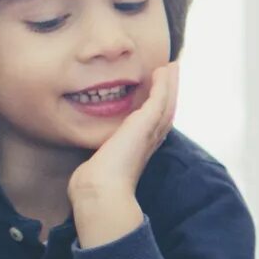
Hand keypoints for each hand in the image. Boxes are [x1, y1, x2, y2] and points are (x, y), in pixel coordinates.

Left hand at [68, 61, 178, 242]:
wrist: (100, 190)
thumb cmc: (94, 185)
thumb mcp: (98, 167)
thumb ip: (97, 161)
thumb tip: (87, 168)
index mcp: (139, 150)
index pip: (153, 125)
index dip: (157, 109)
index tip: (158, 96)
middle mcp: (149, 141)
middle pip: (166, 112)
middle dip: (169, 93)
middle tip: (172, 73)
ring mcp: (150, 132)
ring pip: (167, 103)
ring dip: (171, 84)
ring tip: (172, 67)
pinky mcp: (145, 124)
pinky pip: (160, 98)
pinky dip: (164, 84)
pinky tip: (163, 70)